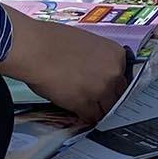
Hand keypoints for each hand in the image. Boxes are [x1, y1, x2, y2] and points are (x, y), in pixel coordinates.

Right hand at [0, 15, 130, 127]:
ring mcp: (101, 90)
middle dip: (107, 99)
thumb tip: (96, 72)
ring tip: (87, 109)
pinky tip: (79, 113)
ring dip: (97, 110)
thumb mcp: (86, 43)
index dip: (111, 84)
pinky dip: (85, 117)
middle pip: (118, 95)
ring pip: (107, 109)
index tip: (104, 88)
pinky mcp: (85, 105)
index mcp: (116, 55)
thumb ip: (98, 59)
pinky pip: (92, 117)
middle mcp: (113, 73)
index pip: (122, 77)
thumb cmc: (53, 40)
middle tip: (95, 100)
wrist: (36, 49)